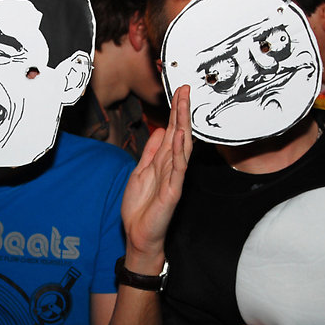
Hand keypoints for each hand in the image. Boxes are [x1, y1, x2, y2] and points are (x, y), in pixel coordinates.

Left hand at [121, 85, 191, 273]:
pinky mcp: (172, 192)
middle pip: (179, 134)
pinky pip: (177, 170)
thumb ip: (151, 152)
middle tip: (185, 89)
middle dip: (182, 112)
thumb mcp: (141, 172)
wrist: (139, 234)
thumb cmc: (141, 207)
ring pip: (181, 147)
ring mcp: (174, 178)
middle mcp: (172, 167)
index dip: (175, 112)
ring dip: (183, 126)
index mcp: (163, 161)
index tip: (179, 92)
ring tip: (184, 106)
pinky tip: (180, 138)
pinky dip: (179, 153)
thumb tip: (160, 131)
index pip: (172, 132)